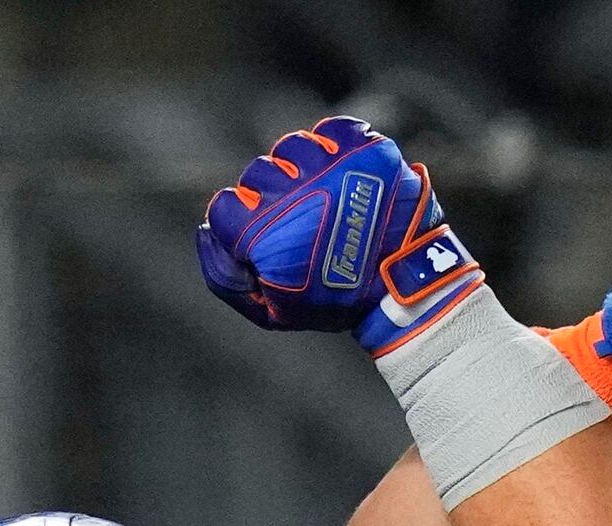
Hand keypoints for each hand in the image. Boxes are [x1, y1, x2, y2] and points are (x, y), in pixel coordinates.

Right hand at [199, 116, 471, 350]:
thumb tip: (204, 231)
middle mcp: (294, 193)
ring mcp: (333, 167)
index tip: (264, 237)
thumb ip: (224, 276)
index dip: (240, 225)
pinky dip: (334, 146)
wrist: (407, 290)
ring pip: (292, 146)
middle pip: (257, 173)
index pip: (224, 206)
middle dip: (271, 197)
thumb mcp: (273, 311)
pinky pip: (334, 129)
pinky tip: (342, 173)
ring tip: (322, 195)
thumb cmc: (335, 302)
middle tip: (300, 222)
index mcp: (266, 234)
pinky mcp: (367, 150)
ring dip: (300, 168)